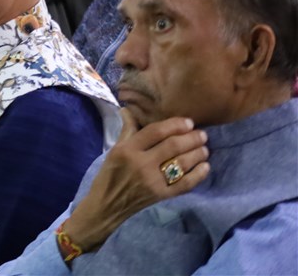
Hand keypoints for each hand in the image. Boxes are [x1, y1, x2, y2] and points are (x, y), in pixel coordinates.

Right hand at [61, 109, 209, 251]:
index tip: (188, 122)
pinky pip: (185, 184)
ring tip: (204, 148)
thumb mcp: (114, 149)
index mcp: (127, 149)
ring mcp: (153, 181)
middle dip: (191, 138)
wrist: (107, 204)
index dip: (175, 124)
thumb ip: (127, 130)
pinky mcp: (162, 195)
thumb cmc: (110, 173)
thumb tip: (129, 109)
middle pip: (173, 146)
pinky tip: (205, 166)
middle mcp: (141, 164)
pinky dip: (198, 174)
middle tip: (202, 134)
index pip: (155, 132)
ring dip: (197, 154)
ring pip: (181, 163)